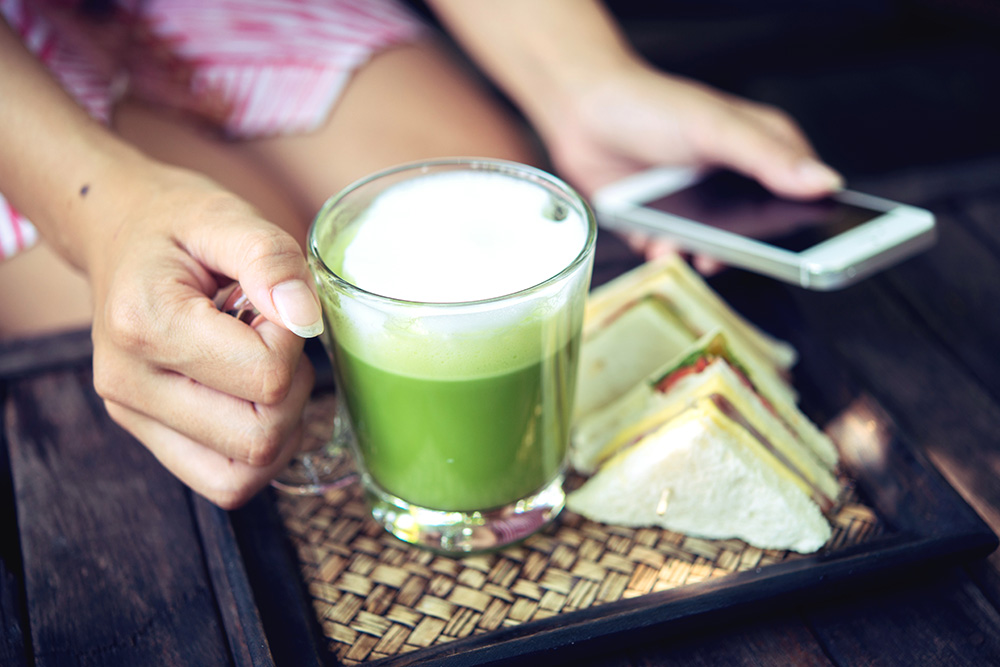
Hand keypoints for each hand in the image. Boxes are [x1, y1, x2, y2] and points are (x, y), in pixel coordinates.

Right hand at [86, 167, 322, 508]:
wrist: (119, 232)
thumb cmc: (176, 224)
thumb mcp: (227, 217)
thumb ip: (272, 260)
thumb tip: (305, 321)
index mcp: (147, 324)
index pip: (264, 376)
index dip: (292, 343)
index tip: (276, 306)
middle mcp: (129, 384)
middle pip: (258, 438)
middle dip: (292, 390)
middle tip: (274, 340)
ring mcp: (133, 417)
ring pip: (243, 474)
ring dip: (279, 427)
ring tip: (263, 369)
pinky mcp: (147, 436)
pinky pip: (223, 482)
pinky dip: (257, 452)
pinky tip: (255, 401)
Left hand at [539, 62, 842, 261]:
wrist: (582, 113)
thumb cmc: (651, 106)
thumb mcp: (716, 129)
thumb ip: (768, 158)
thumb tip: (825, 183)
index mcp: (763, 150)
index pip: (803, 194)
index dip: (810, 224)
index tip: (811, 255)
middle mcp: (734, 180)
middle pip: (759, 233)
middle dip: (743, 251)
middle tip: (725, 254)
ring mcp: (698, 203)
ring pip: (714, 249)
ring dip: (700, 257)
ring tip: (685, 251)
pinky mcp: (663, 222)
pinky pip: (673, 252)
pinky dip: (666, 254)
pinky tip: (658, 245)